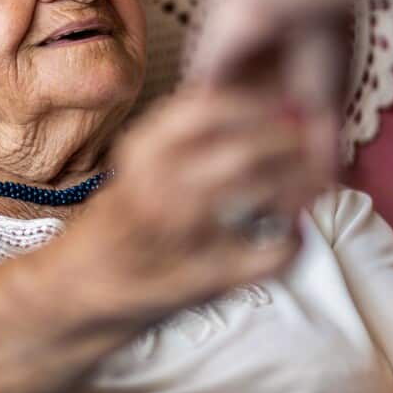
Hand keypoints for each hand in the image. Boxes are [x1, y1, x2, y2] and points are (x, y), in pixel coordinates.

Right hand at [85, 88, 326, 312]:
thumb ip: (185, 134)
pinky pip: (269, 255)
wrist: (77, 292)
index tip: (284, 103)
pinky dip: (293, 242)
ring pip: (260, 191)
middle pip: (244, 149)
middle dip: (290, 141)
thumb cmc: (120, 222)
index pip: (209, 107)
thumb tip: (257, 100)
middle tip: (314, 140)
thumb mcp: (139, 164)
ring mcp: (180, 235)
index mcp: (142, 151)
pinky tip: (291, 234)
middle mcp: (157, 187)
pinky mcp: (204, 280)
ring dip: (298, 180)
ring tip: (314, 179)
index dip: (258, 102)